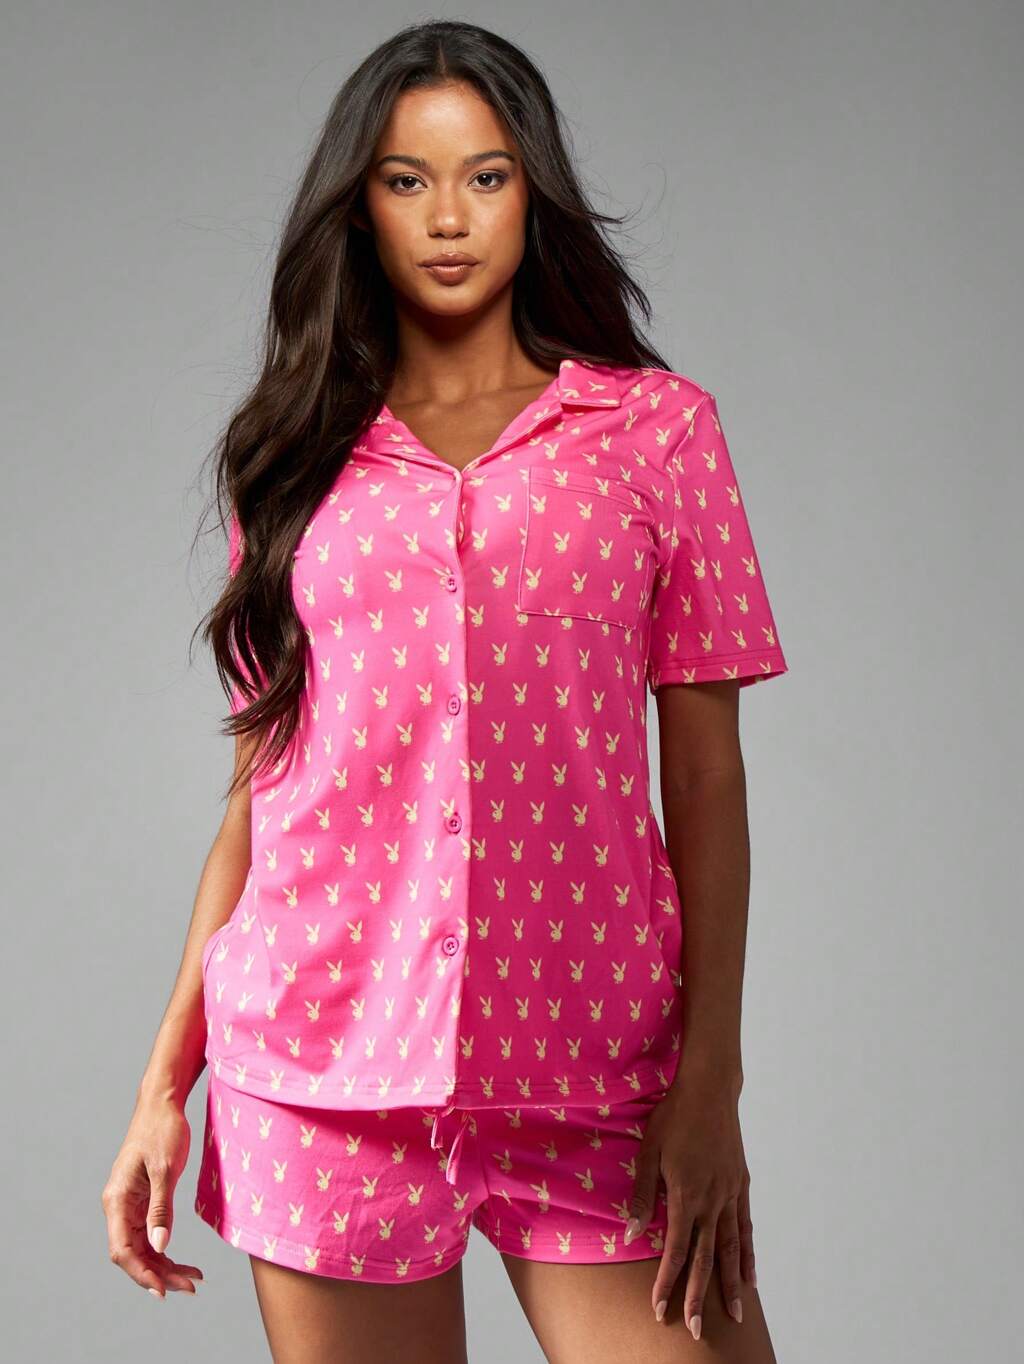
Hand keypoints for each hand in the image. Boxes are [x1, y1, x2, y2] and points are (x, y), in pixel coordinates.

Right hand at [101, 1094, 203, 1298]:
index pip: (122, 1250)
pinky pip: (150, 1234)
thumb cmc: (163, 1131)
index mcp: (117, 1200)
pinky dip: (166, 1250)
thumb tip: (160, 1246)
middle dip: (159, 1274)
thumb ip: (161, 1209)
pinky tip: (184, 1263)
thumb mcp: (165, 1169)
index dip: (141, 1274)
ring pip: (143, 1248)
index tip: (163, 1290)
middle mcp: (118, 1207)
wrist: (162, 1105)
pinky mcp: (143, 1202)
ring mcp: (130, 1206)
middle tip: (190, 1286)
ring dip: (164, 1267)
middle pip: (133, 1254)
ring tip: (193, 1279)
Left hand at [624, 1078, 754, 1338]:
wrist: (710, 1089)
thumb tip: (633, 1233)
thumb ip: (642, 1194)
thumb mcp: (648, 1150)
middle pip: (706, 1259)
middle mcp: (711, 1200)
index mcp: (685, 1194)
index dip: (667, 1283)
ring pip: (731, 1248)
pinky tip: (749, 1276)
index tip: (660, 1309)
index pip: (676, 1250)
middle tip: (696, 1331)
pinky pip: (745, 1227)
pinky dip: (747, 1254)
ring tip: (734, 1316)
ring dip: (730, 1284)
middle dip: (700, 1298)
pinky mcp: (740, 1184)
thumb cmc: (673, 1116)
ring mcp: (729, 1194)